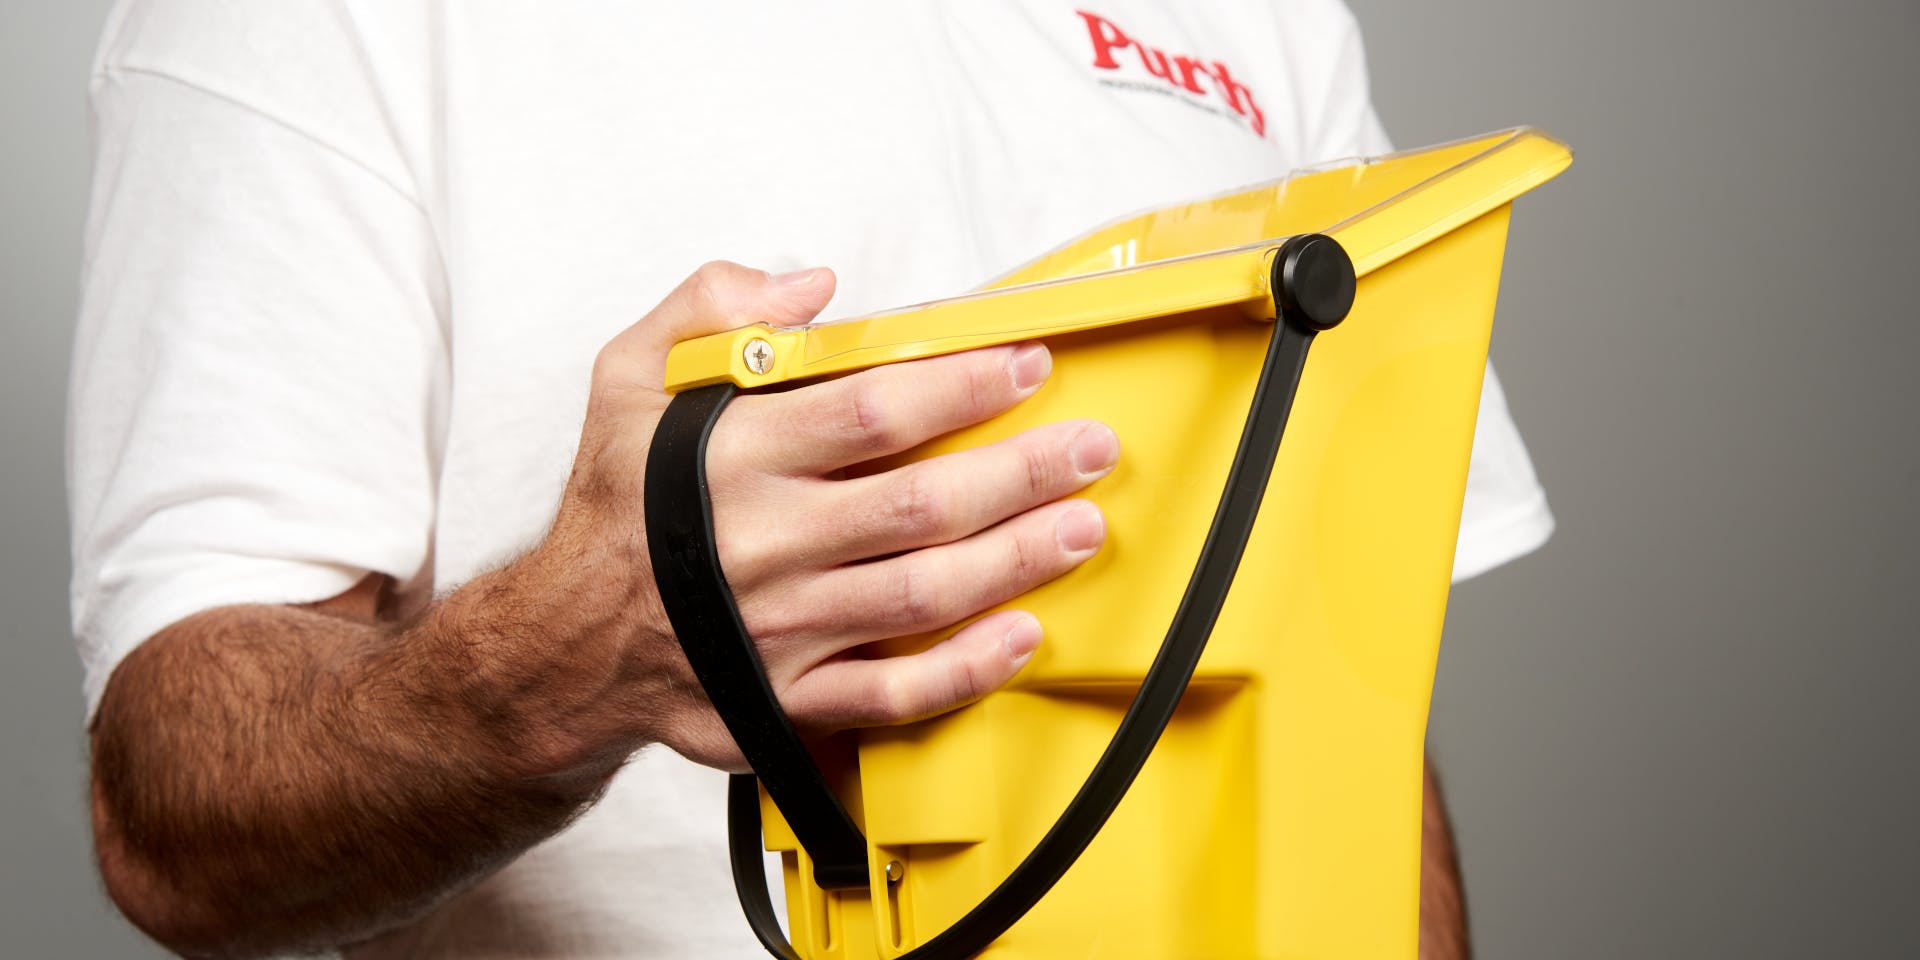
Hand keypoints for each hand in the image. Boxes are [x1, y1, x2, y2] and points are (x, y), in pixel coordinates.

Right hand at [531, 262, 1117, 770]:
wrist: (565, 643)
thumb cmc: (614, 504)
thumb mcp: (629, 377)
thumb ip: (709, 308)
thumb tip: (815, 284)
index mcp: (730, 459)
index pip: (869, 412)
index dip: (959, 386)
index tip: (1025, 365)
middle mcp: (762, 545)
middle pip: (917, 505)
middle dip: (1019, 472)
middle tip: (1091, 447)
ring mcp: (780, 630)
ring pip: (921, 596)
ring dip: (1015, 561)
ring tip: (1083, 525)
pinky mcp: (787, 700)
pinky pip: (890, 696)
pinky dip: (963, 672)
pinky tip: (1021, 637)